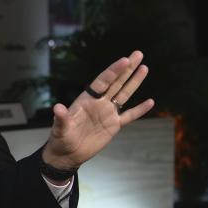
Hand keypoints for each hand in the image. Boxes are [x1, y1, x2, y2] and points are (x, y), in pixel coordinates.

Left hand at [43, 50, 154, 169]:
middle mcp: (99, 103)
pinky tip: (150, 102)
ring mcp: (107, 113)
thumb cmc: (61, 139)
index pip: (102, 82)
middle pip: (116, 82)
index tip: (125, 60)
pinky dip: (139, 110)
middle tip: (138, 54)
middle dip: (127, 69)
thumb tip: (58, 108)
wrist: (67, 154)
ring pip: (124, 95)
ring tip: (144, 68)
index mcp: (86, 100)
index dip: (113, 71)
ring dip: (134, 82)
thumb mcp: (60, 128)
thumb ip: (62, 118)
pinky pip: (129, 116)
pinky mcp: (113, 126)